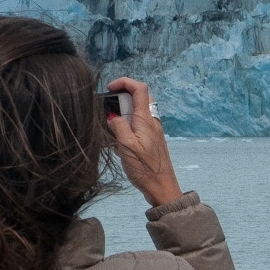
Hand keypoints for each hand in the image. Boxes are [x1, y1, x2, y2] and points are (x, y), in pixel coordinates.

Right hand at [105, 77, 183, 208]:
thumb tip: (112, 117)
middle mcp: (151, 121)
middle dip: (122, 96)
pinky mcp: (151, 140)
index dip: (124, 82)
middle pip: (140, 97)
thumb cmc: (145, 168)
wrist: (162, 188)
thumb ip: (118, 126)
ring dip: (123, 112)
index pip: (139, 88)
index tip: (109, 88)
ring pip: (138, 111)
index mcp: (146, 119)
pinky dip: (127, 125)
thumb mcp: (126, 146)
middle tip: (108, 107)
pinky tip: (118, 141)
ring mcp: (152, 131)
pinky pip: (138, 124)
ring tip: (110, 126)